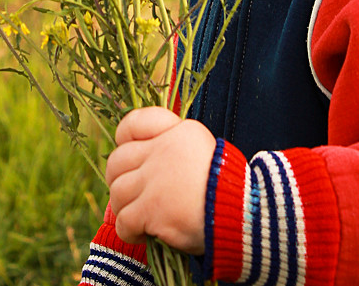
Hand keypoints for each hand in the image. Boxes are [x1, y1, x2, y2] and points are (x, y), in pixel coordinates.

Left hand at [106, 106, 216, 254]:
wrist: (241, 212)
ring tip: (139, 217)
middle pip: (117, 161)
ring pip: (117, 192)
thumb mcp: (204, 150)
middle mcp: (162, 150)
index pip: (133, 124)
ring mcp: (154, 179)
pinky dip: (129, 231)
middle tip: (132, 194)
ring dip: (124, 208)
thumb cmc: (227, 185)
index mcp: (177, 132)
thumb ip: (175, 146)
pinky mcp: (151, 209)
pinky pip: (123, 221)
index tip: (132, 157)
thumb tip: (147, 156)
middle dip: (119, 179)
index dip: (124, 140)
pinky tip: (143, 234)